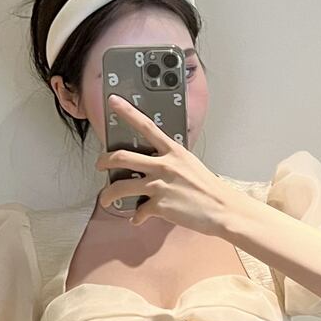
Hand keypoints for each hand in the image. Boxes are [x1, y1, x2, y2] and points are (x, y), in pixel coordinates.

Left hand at [95, 94, 234, 234]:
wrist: (222, 209)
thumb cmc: (209, 188)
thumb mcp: (190, 165)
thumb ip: (171, 162)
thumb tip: (154, 167)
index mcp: (173, 151)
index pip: (146, 126)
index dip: (127, 112)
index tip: (113, 101)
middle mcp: (163, 165)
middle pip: (122, 157)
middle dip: (104, 160)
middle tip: (99, 164)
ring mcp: (159, 185)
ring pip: (121, 186)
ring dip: (108, 194)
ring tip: (105, 199)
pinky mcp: (158, 205)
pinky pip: (138, 211)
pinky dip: (136, 217)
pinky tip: (137, 219)